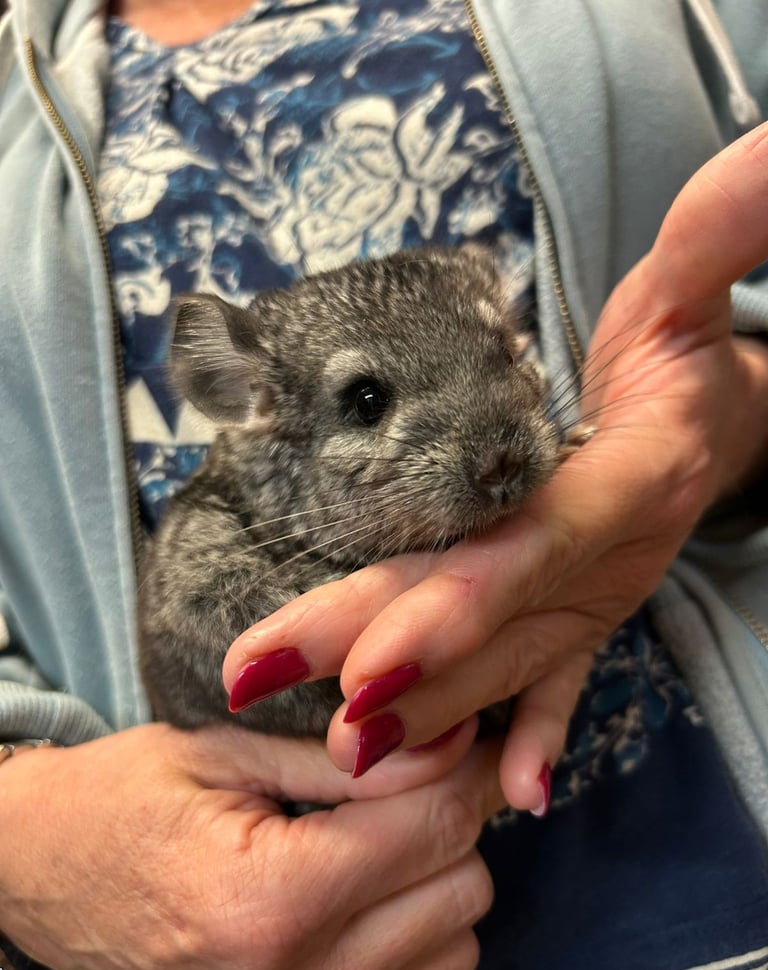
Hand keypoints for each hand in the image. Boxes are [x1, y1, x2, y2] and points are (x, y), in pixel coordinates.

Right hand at [0, 722, 502, 969]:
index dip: (453, 763)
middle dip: (448, 815)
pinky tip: (360, 878)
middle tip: (403, 771)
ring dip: (436, 873)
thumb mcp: (229, 748)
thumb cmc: (123, 797)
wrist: (40, 876)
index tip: (445, 725)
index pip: (433, 827)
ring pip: (457, 940)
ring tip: (373, 827)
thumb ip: (346, 757)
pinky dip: (414, 921)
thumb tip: (452, 739)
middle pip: (463, 888)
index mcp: (269, 901)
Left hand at [221, 122, 767, 810]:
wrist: (721, 430)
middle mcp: (602, 565)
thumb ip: (711, 245)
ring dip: (423, 713)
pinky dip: (523, 734)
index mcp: (623, 490)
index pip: (521, 554)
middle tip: (260, 685)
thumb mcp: (692, 298)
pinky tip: (504, 790)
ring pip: (501, 667)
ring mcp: (593, 605)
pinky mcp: (584, 620)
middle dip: (379, 660)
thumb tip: (756, 158)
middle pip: (480, 617)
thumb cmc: (689, 359)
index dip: (449, 609)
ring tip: (334, 752)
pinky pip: (552, 689)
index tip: (359, 665)